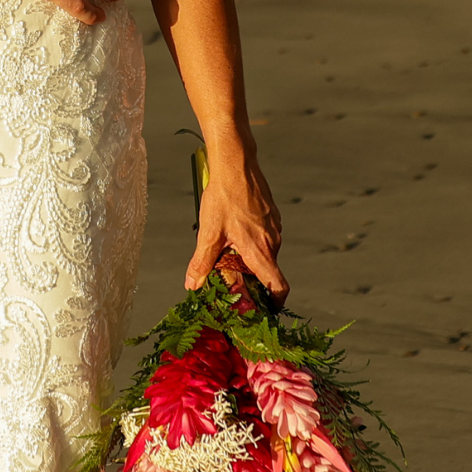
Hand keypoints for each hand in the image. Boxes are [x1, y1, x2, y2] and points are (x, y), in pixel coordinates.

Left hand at [187, 147, 286, 297]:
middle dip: (250, 278)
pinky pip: (264, 236)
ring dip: (249, 257)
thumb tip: (193, 285)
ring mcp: (274, 227)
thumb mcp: (209, 231)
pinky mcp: (271, 215)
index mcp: (261, 250)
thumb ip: (202, 262)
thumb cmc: (224, 195)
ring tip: (227, 248)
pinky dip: (251, 241)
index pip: (278, 286)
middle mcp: (273, 241)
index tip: (263, 309)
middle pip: (267, 270)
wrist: (236, 162)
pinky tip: (233, 229)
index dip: (274, 303)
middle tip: (228, 275)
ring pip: (264, 252)